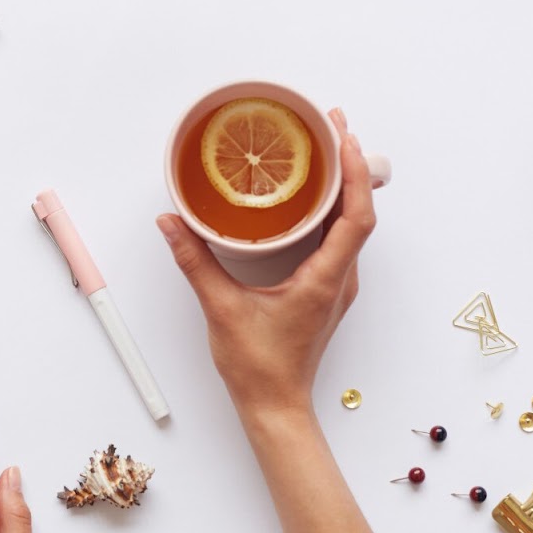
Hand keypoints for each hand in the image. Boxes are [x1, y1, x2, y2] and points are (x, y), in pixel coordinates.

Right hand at [157, 108, 377, 423]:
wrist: (275, 407)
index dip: (355, 172)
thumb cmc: (258, 368)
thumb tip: (172, 222)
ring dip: (344, 185)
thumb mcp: (221, 309)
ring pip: (352, 225)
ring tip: (327, 149)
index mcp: (325, 279)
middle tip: (332, 125)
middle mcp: (340, 278)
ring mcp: (336, 284)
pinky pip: (339, 239)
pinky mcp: (325, 289)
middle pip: (361, 211)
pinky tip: (311, 195)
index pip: (356, 216)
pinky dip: (332, 209)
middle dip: (351, 164)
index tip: (344, 137)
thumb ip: (194, 261)